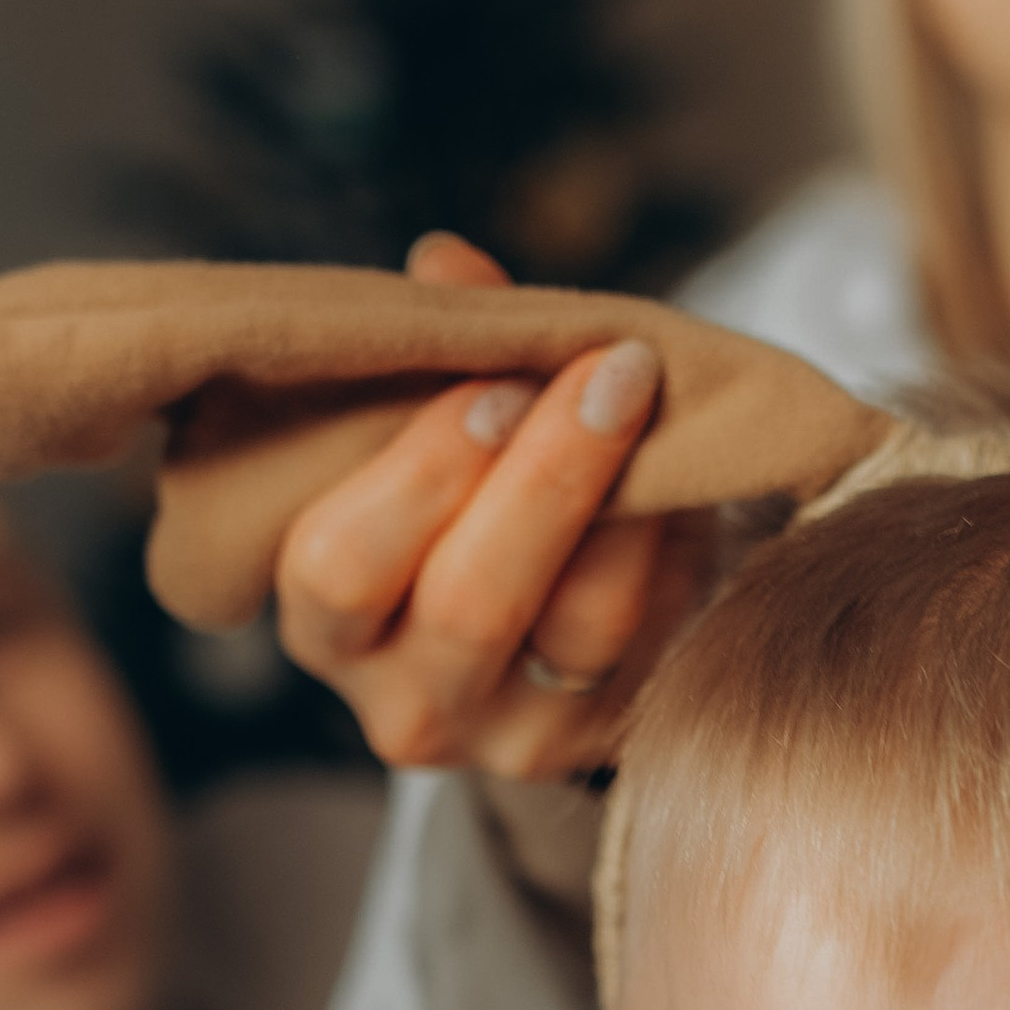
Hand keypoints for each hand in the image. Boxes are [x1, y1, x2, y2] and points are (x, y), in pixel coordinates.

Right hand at [271, 232, 707, 773]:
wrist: (578, 606)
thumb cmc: (478, 494)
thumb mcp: (447, 422)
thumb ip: (443, 349)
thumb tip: (447, 262)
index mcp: (325, 621)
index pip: (339, 565)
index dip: (424, 470)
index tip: (498, 382)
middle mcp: (402, 703)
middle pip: (469, 604)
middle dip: (547, 474)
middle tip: (608, 371)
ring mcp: (510, 738)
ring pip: (580, 625)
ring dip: (629, 499)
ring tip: (649, 403)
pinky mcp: (604, 747)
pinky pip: (656, 640)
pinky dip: (677, 545)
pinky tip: (684, 476)